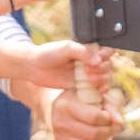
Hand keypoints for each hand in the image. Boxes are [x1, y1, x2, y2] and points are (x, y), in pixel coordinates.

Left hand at [0, 39, 114, 89]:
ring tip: (90, 80)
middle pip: (107, 65)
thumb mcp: (66, 48)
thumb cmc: (48, 53)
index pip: (106, 51)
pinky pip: (96, 89)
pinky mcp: (81, 86)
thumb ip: (83, 52)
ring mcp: (86, 74)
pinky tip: (101, 91)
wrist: (33, 67)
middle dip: (102, 69)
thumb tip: (98, 61)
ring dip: (102, 79)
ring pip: (104, 77)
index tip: (98, 59)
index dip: (105, 55)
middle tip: (88, 71)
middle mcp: (89, 61)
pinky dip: (101, 90)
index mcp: (88, 49)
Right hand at [32, 86, 121, 139]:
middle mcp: (60, 123)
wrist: (61, 107)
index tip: (108, 115)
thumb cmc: (83, 98)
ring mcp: (59, 138)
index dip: (107, 118)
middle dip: (109, 131)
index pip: (94, 117)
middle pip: (93, 134)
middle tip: (114, 127)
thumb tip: (119, 122)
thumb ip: (109, 106)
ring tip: (107, 137)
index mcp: (66, 105)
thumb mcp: (95, 94)